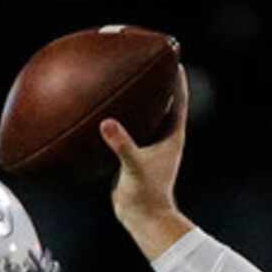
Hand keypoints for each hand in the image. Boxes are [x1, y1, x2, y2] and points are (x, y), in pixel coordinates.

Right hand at [102, 69, 192, 256]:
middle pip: (159, 98)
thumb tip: (107, 124)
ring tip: (113, 71)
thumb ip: (122, 145)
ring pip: (140, 111)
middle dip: (150, 76)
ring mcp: (146, 143)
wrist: (142, 220)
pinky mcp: (131, 151)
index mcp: (171, 134)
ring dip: (129, 94)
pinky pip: (122, 124)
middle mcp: (161, 136)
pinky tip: (94, 103)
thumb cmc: (146, 196)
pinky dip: (112, 113)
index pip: (177, 97)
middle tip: (137, 51)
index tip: (168, 51)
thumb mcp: (134, 167)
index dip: (175, 74)